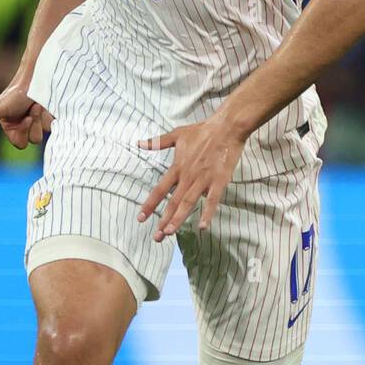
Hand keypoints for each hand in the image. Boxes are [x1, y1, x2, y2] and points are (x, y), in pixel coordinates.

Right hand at [0, 84, 52, 149]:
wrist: (35, 77)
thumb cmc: (15, 92)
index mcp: (12, 126)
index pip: (20, 144)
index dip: (22, 132)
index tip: (24, 118)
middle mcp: (25, 124)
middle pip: (33, 141)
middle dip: (33, 126)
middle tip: (31, 110)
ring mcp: (39, 121)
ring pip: (44, 134)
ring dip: (40, 119)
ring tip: (38, 105)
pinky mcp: (50, 117)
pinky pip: (53, 126)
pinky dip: (49, 116)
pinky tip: (46, 106)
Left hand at [136, 112, 245, 241]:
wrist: (226, 127)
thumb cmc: (202, 131)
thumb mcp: (177, 134)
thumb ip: (157, 142)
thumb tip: (138, 143)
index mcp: (178, 167)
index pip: (160, 189)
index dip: (150, 204)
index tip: (141, 218)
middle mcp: (188, 176)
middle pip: (173, 202)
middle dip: (164, 220)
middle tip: (156, 237)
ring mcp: (204, 179)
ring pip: (188, 203)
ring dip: (179, 219)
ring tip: (170, 233)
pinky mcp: (219, 181)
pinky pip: (213, 200)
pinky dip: (207, 213)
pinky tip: (202, 226)